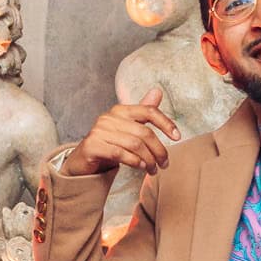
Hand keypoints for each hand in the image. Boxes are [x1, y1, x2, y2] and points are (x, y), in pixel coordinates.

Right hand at [61, 86, 179, 175]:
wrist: (83, 161)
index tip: (177, 137)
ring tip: (153, 169)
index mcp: (119, 110)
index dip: (166, 123)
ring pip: (134, 145)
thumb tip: (158, 91)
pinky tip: (141, 167)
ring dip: (148, 160)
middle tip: (164, 164)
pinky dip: (134, 162)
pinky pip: (120, 153)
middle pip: (144, 132)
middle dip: (158, 150)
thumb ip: (143, 112)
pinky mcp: (92, 146)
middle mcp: (108, 118)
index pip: (148, 111)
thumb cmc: (108, 145)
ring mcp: (98, 131)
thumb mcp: (127, 128)